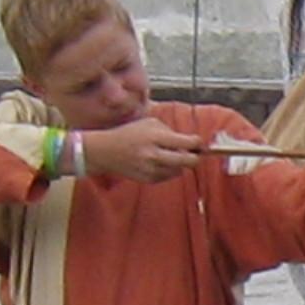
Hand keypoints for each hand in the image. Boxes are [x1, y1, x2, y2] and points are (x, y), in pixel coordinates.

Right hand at [82, 117, 202, 183]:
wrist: (105, 151)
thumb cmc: (129, 134)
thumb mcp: (150, 124)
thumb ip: (170, 131)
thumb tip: (191, 142)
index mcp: (155, 137)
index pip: (187, 142)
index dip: (198, 143)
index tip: (199, 143)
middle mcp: (154, 155)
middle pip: (189, 161)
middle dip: (196, 157)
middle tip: (195, 154)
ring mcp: (151, 169)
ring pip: (180, 170)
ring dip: (180, 164)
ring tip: (170, 155)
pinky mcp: (148, 180)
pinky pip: (168, 176)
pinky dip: (169, 170)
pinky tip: (159, 162)